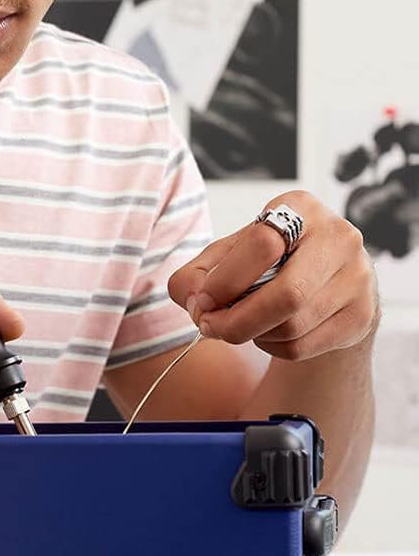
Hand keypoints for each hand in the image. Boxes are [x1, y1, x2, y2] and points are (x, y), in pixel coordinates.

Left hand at [168, 191, 378, 361]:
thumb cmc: (267, 265)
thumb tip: (195, 302)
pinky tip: (268, 333)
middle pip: (286, 294)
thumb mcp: (228, 257)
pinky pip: (303, 346)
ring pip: (292, 326)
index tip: (202, 302)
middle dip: (236, 320)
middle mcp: (338, 237)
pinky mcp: (362, 315)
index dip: (224, 280)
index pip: (262, 244)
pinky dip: (272, 347)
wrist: (322, 286)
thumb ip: (197, 274)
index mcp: (299, 208)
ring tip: (242, 324)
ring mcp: (357, 277)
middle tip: (210, 327)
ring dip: (253, 334)